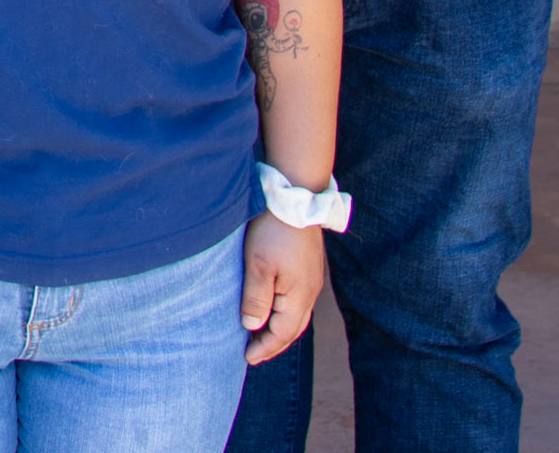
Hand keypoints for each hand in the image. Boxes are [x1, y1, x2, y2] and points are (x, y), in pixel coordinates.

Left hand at [242, 214, 325, 363]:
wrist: (295, 199)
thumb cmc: (273, 232)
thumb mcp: (258, 266)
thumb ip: (256, 299)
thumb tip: (252, 327)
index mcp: (299, 297)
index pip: (283, 334)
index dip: (265, 348)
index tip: (247, 359)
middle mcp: (310, 292)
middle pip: (293, 328)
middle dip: (274, 343)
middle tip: (254, 354)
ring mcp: (311, 279)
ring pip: (296, 315)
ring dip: (279, 328)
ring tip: (261, 336)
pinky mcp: (308, 268)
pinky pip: (297, 301)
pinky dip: (284, 312)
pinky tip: (273, 308)